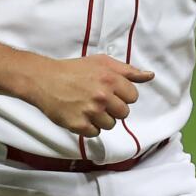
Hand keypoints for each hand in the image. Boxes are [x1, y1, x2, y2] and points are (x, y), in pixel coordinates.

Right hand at [28, 54, 153, 136]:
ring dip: (101, 119)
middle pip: (124, 113)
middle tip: (98, 100)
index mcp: (111, 79)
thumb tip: (150, 76)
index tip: (111, 92)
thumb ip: (128, 70)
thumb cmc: (75, 69)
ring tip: (88, 107)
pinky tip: (80, 115)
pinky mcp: (78, 125)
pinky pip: (95, 133)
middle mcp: (102, 96)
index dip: (122, 95)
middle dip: (113, 108)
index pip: (133, 97)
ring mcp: (90, 111)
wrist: (44, 79)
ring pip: (110, 125)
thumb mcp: (102, 63)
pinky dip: (88, 127)